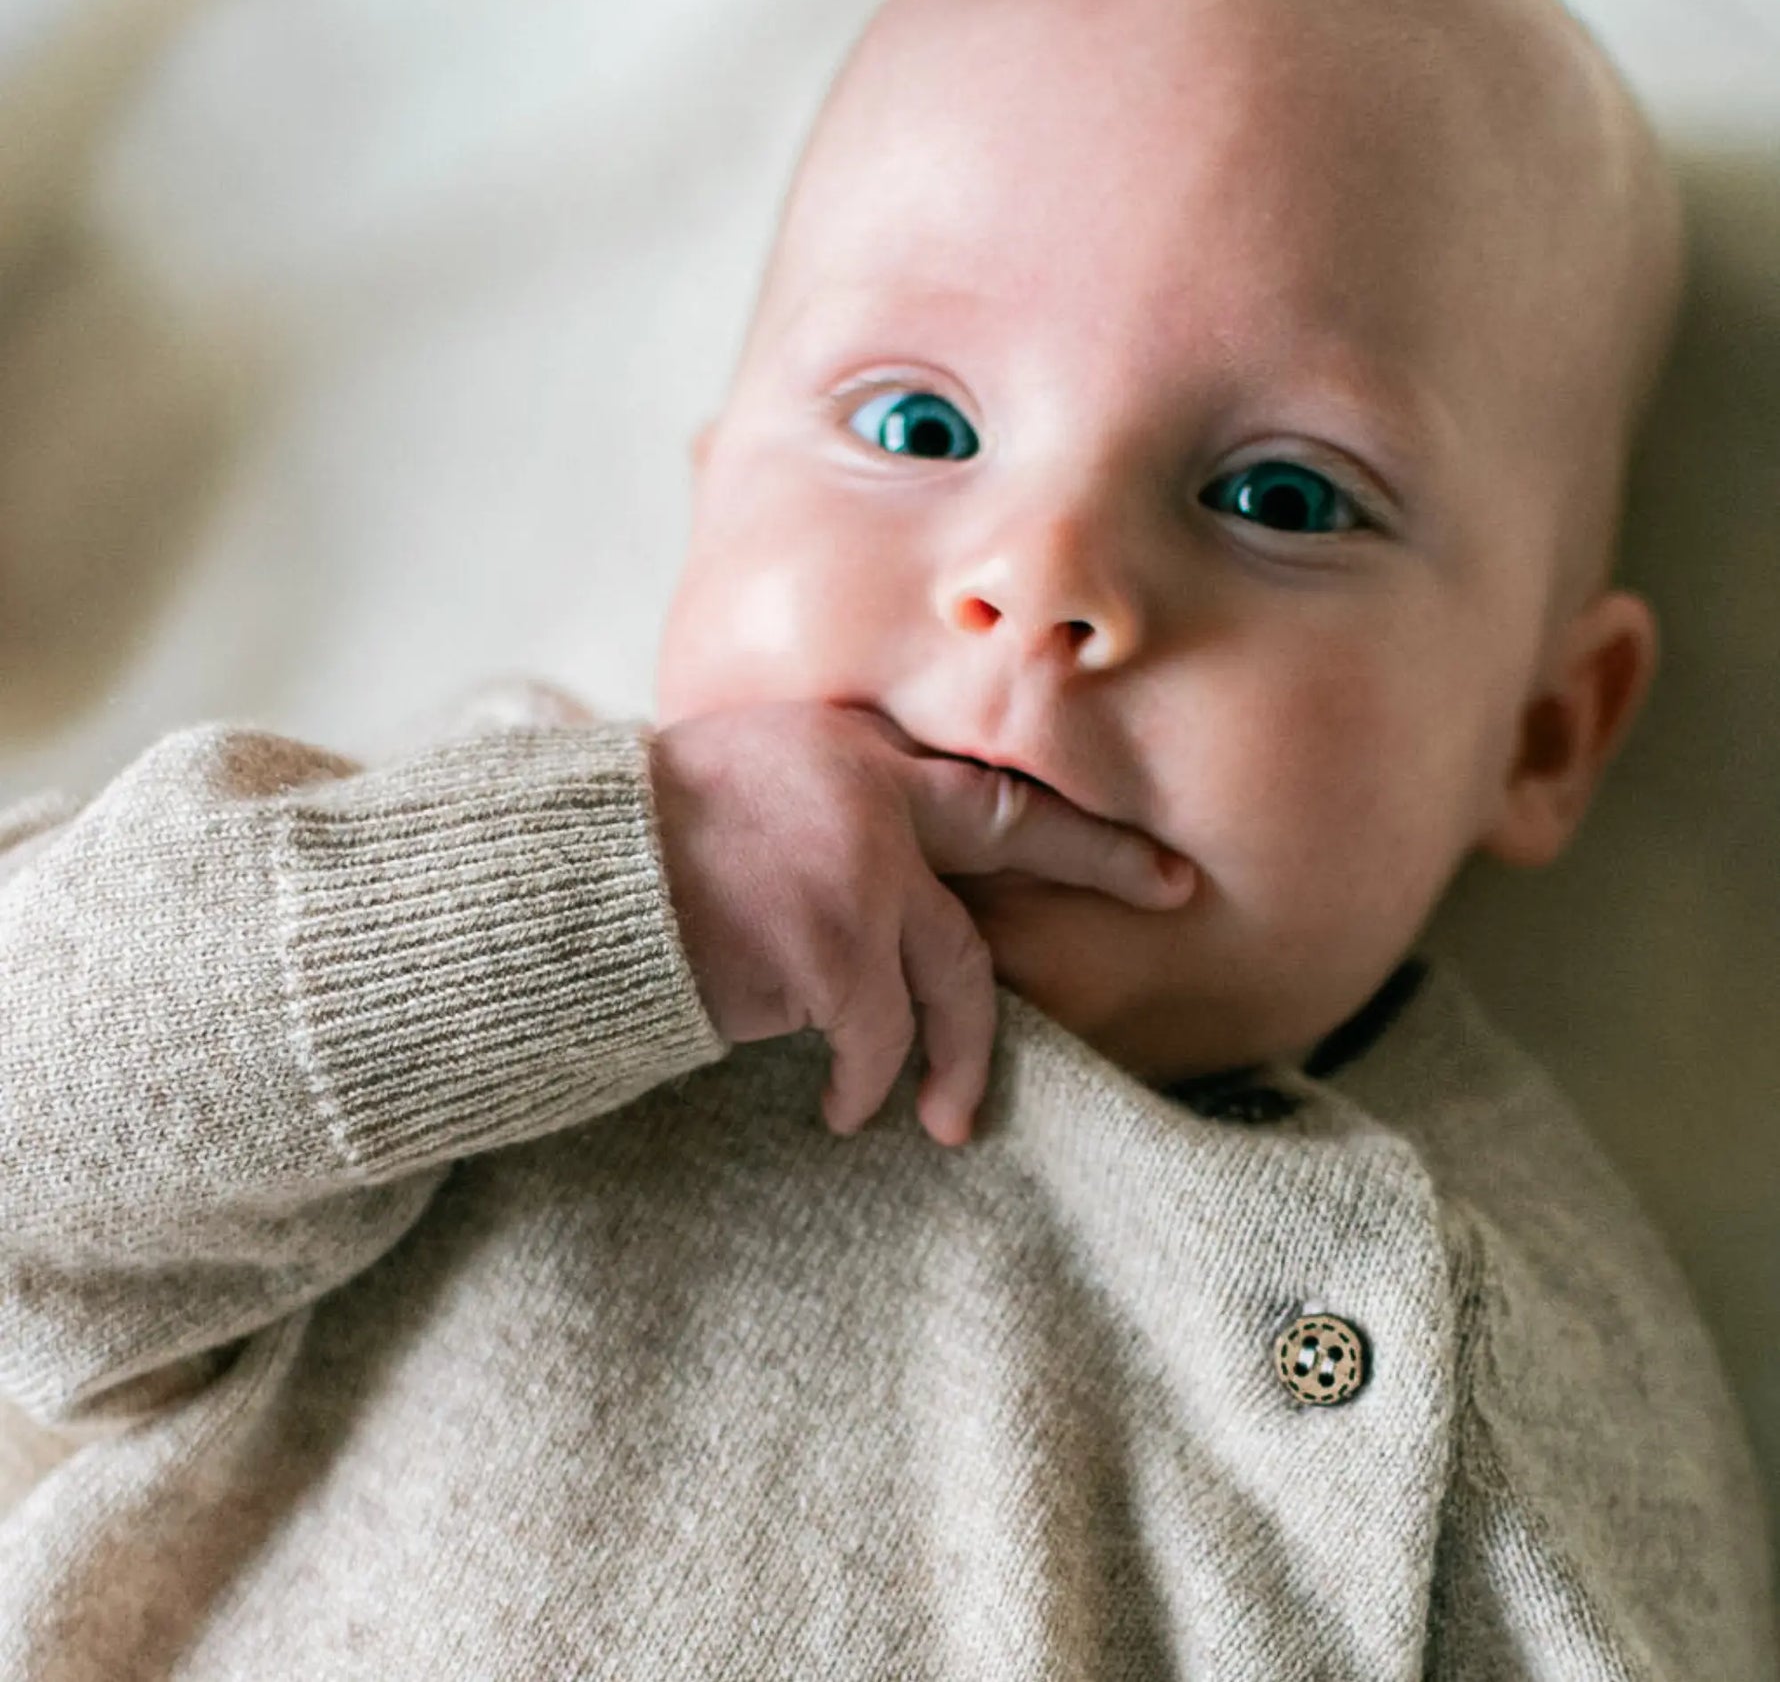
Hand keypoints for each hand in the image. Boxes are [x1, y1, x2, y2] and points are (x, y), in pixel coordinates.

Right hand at [649, 700, 1194, 1146]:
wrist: (556, 884)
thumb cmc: (626, 849)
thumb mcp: (732, 785)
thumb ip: (814, 806)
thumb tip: (877, 866)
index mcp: (846, 748)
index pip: (975, 779)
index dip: (1058, 813)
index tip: (1130, 830)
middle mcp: (870, 795)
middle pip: (1013, 833)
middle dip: (1103, 860)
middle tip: (1172, 890)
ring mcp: (861, 873)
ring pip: (953, 972)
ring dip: (955, 1054)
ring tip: (949, 1118)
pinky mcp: (833, 952)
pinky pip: (876, 1039)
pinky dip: (864, 1083)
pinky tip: (845, 1111)